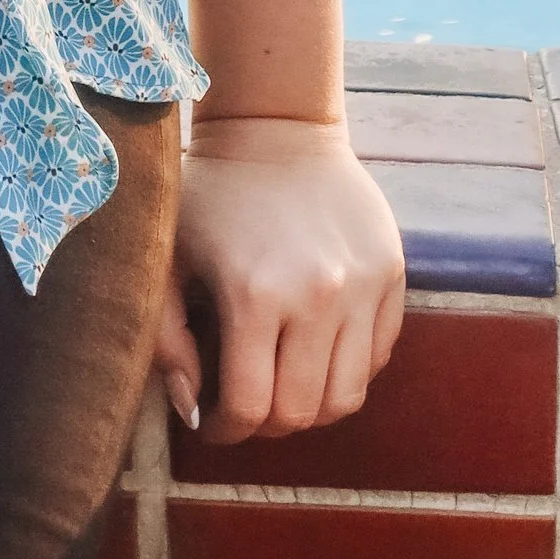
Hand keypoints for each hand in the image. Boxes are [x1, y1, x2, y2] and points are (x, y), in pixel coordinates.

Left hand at [154, 114, 405, 445]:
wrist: (275, 129)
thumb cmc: (210, 196)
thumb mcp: (168, 258)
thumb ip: (167, 340)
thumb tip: (192, 411)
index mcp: (254, 293)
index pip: (251, 408)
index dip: (225, 429)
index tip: (212, 422)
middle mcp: (317, 295)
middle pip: (301, 412)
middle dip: (267, 426)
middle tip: (246, 408)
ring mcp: (363, 285)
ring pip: (347, 396)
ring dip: (311, 407)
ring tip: (282, 385)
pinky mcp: (392, 274)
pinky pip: (377, 357)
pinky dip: (347, 371)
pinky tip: (315, 350)